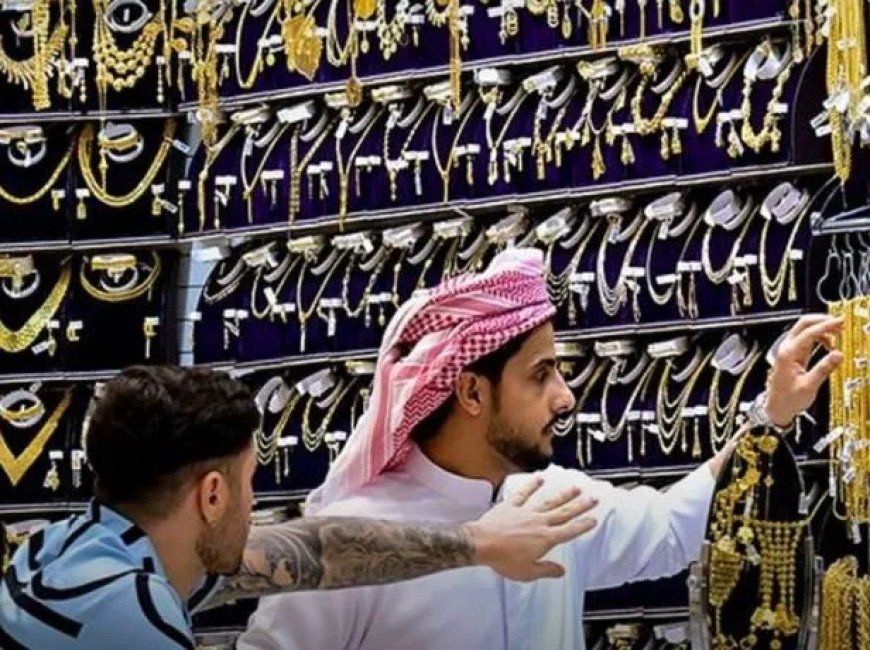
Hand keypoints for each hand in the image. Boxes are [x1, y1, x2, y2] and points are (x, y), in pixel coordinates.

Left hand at [462, 477, 596, 581]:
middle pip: (564, 512)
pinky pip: (524, 494)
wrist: (481, 544)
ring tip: (575, 488)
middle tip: (593, 498)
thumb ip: (546, 570)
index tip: (593, 519)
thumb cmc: (503, 559)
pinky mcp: (511, 506)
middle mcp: (539, 522)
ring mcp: (526, 512)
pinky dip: (532, 486)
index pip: (569, 531)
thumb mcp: (528, 572)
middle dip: (580, 505)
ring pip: (549, 501)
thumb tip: (561, 571)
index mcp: (545, 539)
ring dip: (563, 494)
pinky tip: (539, 479)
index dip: (583, 525)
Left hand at [765, 314, 844, 426]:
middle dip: (822, 321)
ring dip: (822, 328)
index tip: (840, 322)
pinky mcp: (794, 355)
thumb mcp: (809, 386)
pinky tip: (829, 345)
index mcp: (788, 354)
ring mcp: (790, 351)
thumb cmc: (787, 400)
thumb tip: (838, 355)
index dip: (825, 325)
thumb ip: (823, 369)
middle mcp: (787, 349)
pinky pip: (808, 340)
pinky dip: (820, 338)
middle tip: (840, 323)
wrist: (776, 408)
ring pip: (805, 330)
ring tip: (838, 334)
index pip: (808, 333)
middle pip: (803, 324)